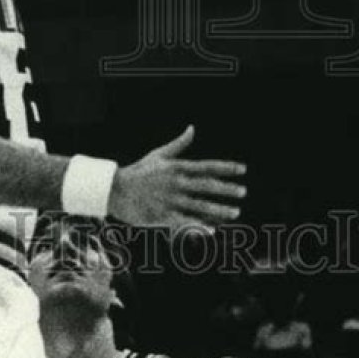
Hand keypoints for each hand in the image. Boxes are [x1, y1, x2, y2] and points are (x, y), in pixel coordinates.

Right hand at [107, 126, 246, 230]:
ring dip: (219, 209)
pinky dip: (199, 226)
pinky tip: (213, 230)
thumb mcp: (158, 155)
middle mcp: (176, 183)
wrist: (115, 190)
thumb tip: (192, 128)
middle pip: (207, 186)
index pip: (206, 167)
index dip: (226, 168)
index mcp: (176, 167)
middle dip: (227, 189)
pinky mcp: (163, 216)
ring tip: (236, 211)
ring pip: (200, 205)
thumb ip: (179, 144)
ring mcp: (170, 200)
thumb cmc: (139, 172)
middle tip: (243, 192)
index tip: (243, 170)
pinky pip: (185, 222)